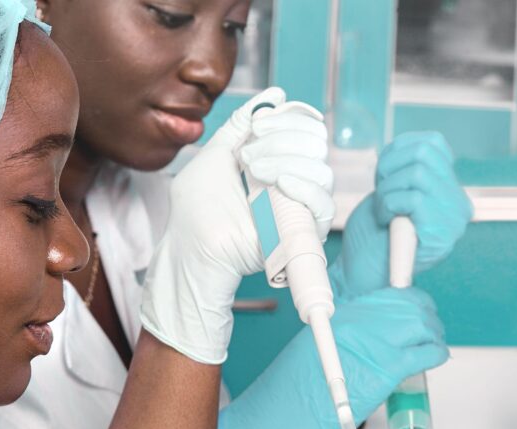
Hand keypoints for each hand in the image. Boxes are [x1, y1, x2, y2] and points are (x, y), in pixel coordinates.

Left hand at [141, 88, 333, 363]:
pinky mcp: (303, 233)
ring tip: (253, 170)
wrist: (192, 245)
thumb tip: (277, 94)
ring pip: (322, 171)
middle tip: (249, 154)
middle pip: (317, 146)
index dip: (289, 120)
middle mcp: (294, 183)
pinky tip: (279, 182)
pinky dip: (305, 187)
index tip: (257, 126)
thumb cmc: (197, 207)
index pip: (307, 131)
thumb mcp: (217, 152)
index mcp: (278, 163)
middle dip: (284, 138)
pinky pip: (324, 206)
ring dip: (287, 160)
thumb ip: (242, 123)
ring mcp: (300, 208)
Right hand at [214, 286, 447, 428]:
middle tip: (428, 330)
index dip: (407, 302)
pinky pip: (424, 353)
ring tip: (431, 345)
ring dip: (433, 333)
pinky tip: (433, 359)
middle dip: (425, 315)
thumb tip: (375, 342)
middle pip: (407, 304)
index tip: (415, 311)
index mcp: (335, 318)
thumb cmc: (285, 401)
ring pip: (420, 324)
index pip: (385, 295)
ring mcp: (368, 344)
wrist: (269, 428)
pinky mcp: (381, 371)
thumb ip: (344, 341)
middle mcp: (352, 323)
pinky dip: (435, 354)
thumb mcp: (314, 353)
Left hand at [331, 131, 471, 299]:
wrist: (362, 276)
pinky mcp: (442, 234)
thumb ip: (410, 165)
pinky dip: (389, 205)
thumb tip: (418, 146)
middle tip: (381, 196)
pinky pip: (414, 198)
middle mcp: (459, 205)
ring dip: (388, 190)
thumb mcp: (393, 188)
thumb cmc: (374, 234)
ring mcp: (454, 220)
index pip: (433, 142)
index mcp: (450, 190)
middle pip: (424, 153)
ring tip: (384, 212)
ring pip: (418, 173)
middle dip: (389, 169)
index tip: (383, 177)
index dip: (397, 151)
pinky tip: (386, 222)